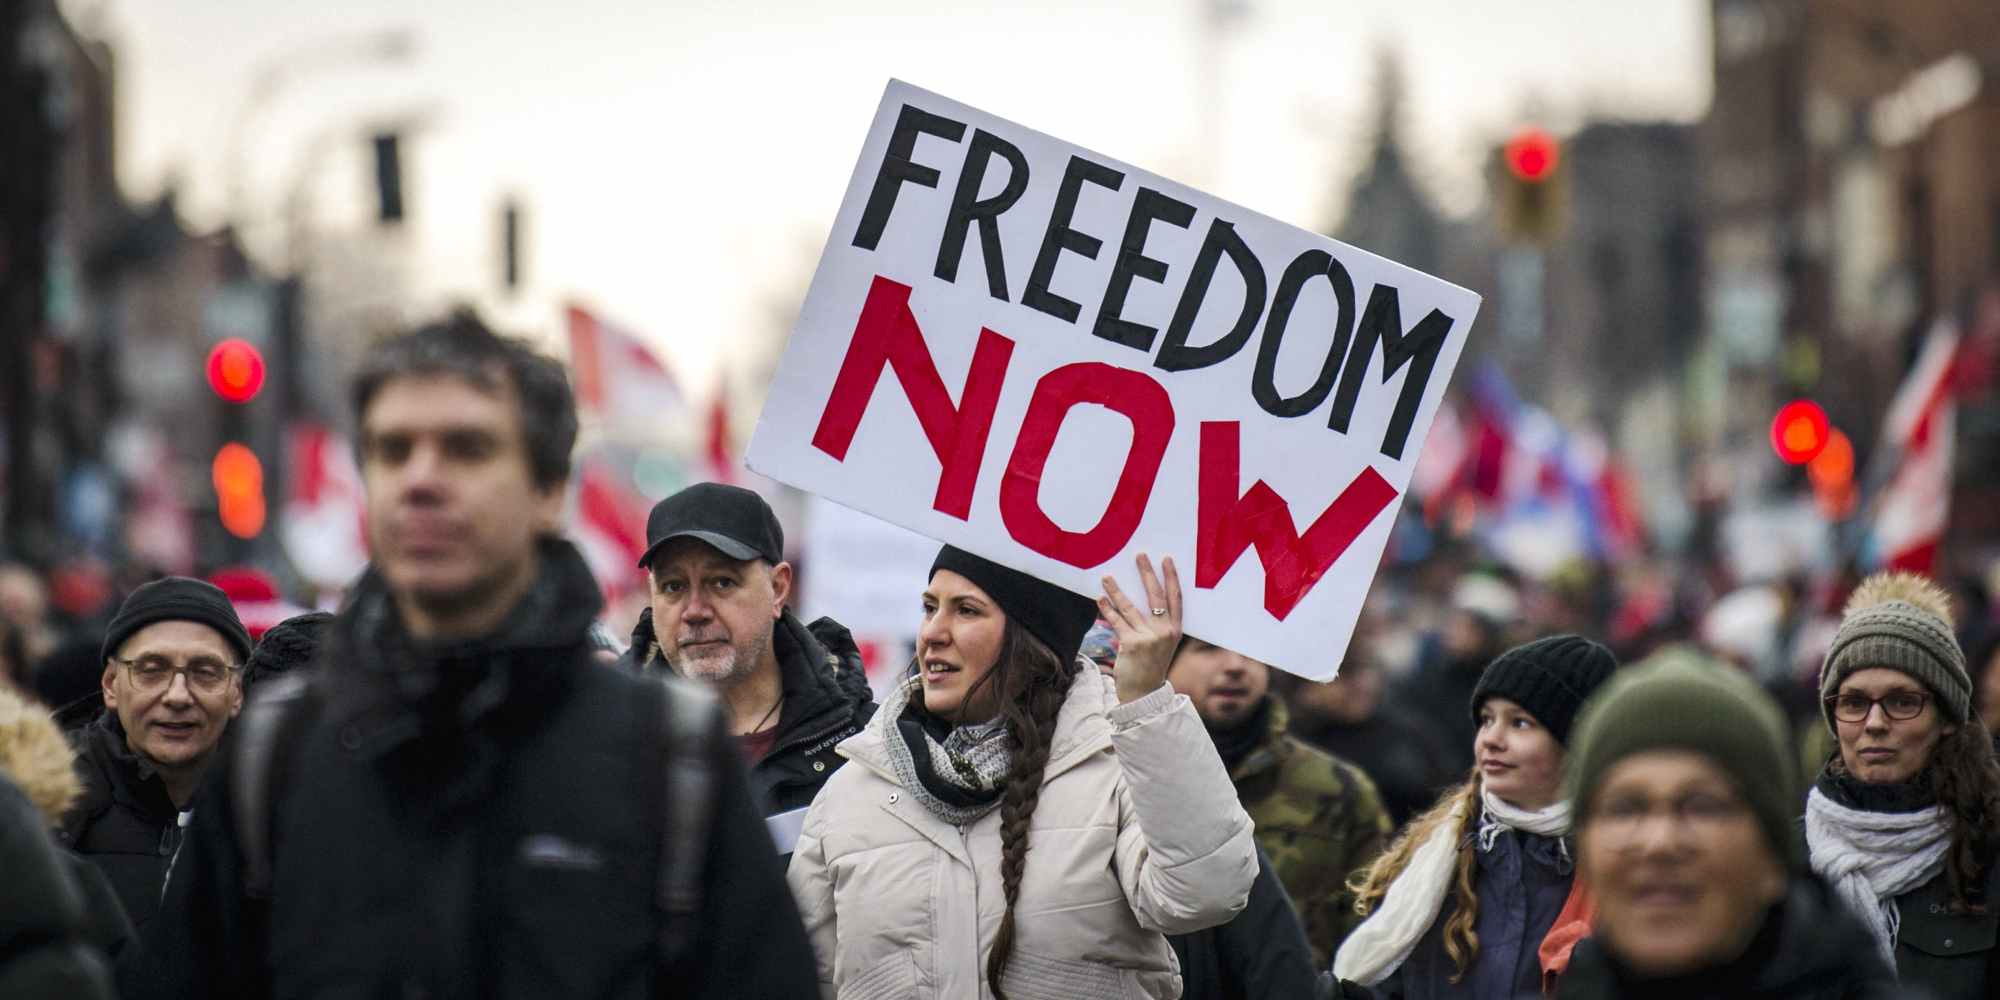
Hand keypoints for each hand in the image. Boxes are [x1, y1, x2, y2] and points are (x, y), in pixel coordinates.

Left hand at [1098, 553, 1181, 703]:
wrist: (1144, 694)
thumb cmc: (1151, 666)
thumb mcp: (1162, 645)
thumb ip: (1157, 625)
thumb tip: (1140, 599)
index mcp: (1175, 630)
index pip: (1175, 598)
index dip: (1171, 577)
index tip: (1166, 559)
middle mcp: (1165, 632)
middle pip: (1155, 596)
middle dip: (1147, 573)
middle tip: (1139, 556)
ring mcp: (1148, 638)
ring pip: (1130, 607)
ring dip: (1116, 590)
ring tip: (1106, 577)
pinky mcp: (1131, 644)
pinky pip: (1116, 621)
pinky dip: (1107, 609)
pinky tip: (1099, 598)